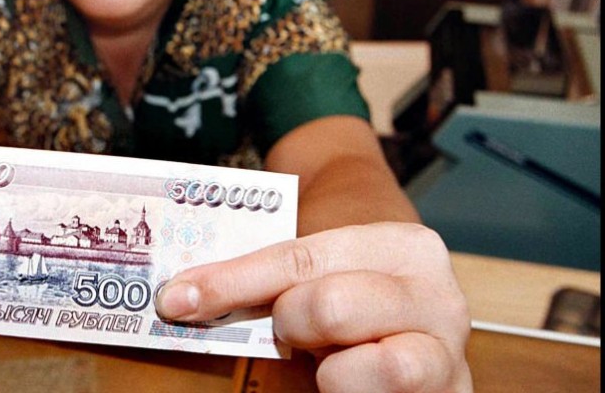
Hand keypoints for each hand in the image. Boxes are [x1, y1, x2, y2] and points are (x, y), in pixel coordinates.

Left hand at [155, 222, 472, 392]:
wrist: (412, 318)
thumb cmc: (354, 291)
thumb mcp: (319, 273)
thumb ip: (266, 280)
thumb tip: (181, 298)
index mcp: (405, 247)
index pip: (299, 259)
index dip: (231, 281)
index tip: (177, 299)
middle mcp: (440, 300)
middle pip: (331, 306)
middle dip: (293, 321)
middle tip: (291, 329)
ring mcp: (449, 359)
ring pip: (379, 368)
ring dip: (333, 372)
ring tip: (329, 361)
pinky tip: (341, 381)